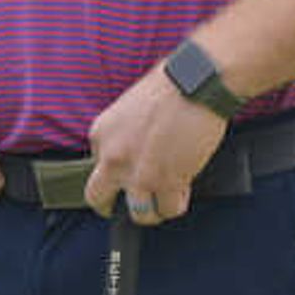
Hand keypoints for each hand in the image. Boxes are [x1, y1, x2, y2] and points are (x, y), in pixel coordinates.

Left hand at [83, 67, 229, 226]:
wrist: (196, 82)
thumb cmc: (171, 86)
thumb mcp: (130, 108)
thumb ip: (125, 133)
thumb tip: (136, 151)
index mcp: (100, 135)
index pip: (98, 165)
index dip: (116, 172)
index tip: (129, 173)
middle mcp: (112, 158)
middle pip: (97, 198)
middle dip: (112, 206)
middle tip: (131, 204)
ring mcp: (137, 174)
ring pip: (137, 212)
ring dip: (151, 210)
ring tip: (164, 202)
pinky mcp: (166, 182)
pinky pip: (168, 209)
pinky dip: (176, 205)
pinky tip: (183, 194)